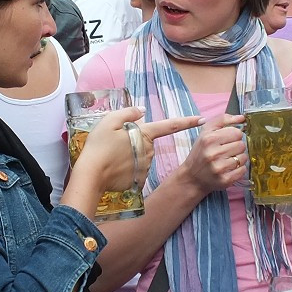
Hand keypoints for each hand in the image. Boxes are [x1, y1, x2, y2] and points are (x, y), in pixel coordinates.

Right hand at [76, 107, 202, 192]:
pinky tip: (113, 170)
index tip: (200, 119)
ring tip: (111, 157)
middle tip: (114, 144)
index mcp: (144, 135)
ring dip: (129, 156)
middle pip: (146, 143)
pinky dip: (126, 170)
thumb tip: (141, 111)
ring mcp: (145, 167)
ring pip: (140, 157)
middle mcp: (149, 151)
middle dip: (134, 142)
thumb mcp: (109, 122)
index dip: (186, 121)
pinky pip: (135, 171)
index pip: (169, 126)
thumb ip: (127, 114)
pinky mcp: (139, 180)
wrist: (91, 176)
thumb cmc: (98, 147)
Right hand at [175, 113, 248, 196]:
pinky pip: (243, 170)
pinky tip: (229, 168)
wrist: (192, 177)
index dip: (234, 135)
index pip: (237, 132)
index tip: (227, 140)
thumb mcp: (206, 132)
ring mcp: (219, 168)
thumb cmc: (201, 152)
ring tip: (228, 159)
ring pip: (243, 158)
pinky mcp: (225, 180)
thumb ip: (223, 120)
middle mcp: (213, 153)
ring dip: (238, 158)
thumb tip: (242, 118)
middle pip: (241, 145)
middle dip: (236, 147)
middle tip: (227, 151)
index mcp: (209, 139)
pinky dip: (239, 169)